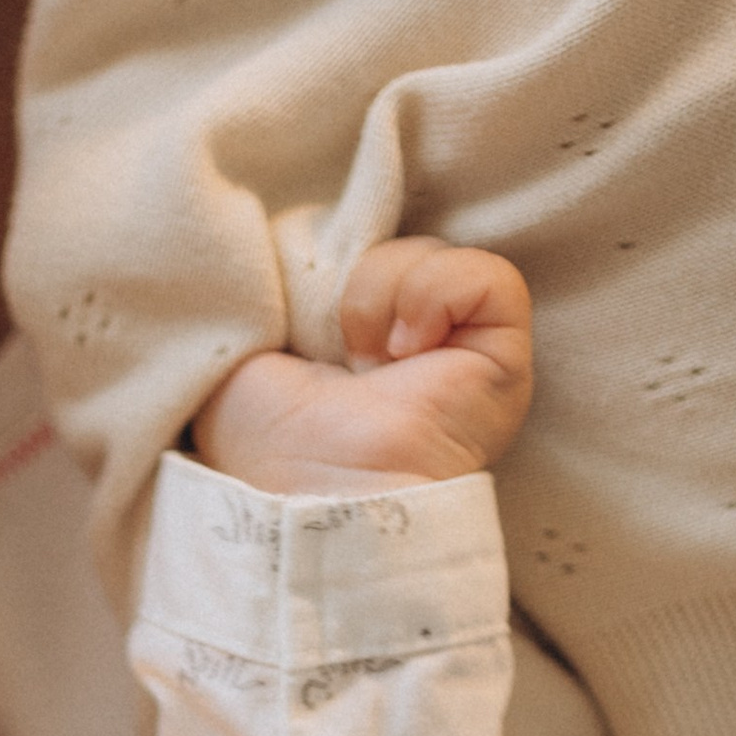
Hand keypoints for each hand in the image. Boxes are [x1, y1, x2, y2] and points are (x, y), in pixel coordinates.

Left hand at [194, 239, 534, 494]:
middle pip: (392, 243)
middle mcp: (410, 344)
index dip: (327, 255)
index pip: (354, 250)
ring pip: (433, 253)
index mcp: (350, 344)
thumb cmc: (265, 444)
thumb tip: (267, 256)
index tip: (297, 309)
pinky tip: (406, 351)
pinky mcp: (503, 357)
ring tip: (366, 356)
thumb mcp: (232, 352)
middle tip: (333, 345)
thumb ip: (254, 297)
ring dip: (381, 292)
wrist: (315, 491)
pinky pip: (489, 277)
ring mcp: (461, 351)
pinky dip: (435, 295)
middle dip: (353, 278)